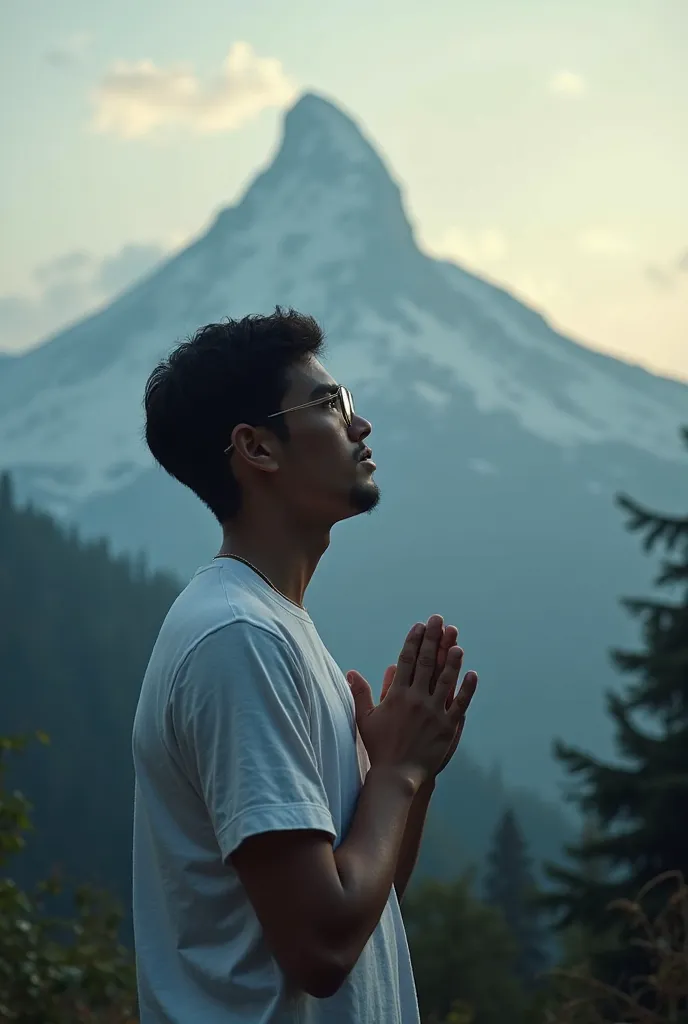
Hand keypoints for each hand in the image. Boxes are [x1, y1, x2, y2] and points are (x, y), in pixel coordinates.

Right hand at [346, 615, 477, 786]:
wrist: (397, 776)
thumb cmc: (379, 747)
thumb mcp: (365, 719)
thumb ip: (359, 693)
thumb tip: (350, 672)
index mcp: (397, 695)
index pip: (406, 661)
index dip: (413, 641)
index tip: (419, 626)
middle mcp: (417, 700)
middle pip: (426, 663)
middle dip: (433, 639)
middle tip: (438, 620)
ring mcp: (434, 712)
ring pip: (446, 679)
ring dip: (452, 659)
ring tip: (456, 642)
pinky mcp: (448, 726)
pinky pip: (460, 703)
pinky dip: (466, 688)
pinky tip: (471, 674)